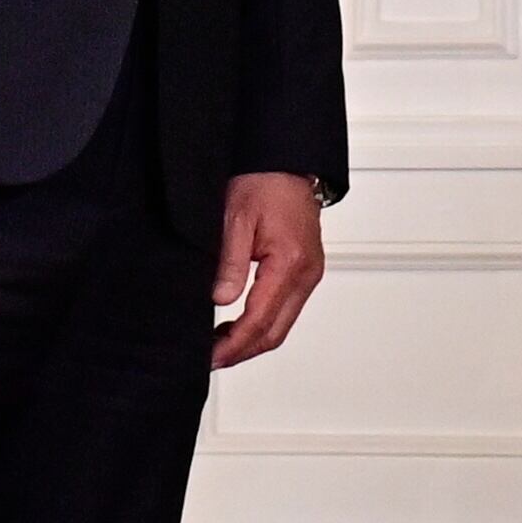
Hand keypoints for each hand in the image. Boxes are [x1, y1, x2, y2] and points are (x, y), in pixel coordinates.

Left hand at [209, 172, 326, 368]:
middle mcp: (307, 274)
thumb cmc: (263, 182)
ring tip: (220, 346)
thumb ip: (230, 263)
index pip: (260, 319)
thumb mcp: (236, 218)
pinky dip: (263, 324)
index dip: (234, 344)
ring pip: (282, 325)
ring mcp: (310, 275)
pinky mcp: (306, 272)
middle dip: (243, 352)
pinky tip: (239, 324)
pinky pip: (286, 310)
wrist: (285, 162)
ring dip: (252, 340)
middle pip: (276, 333)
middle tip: (211, 359)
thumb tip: (221, 300)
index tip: (211, 356)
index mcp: (290, 262)